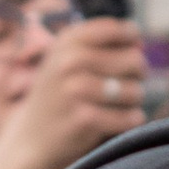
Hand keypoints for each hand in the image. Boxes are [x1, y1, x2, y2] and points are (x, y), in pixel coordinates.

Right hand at [0, 19, 149, 168]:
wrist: (31, 139)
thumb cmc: (59, 95)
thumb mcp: (64, 59)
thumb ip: (97, 43)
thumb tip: (137, 38)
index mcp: (66, 43)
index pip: (115, 29)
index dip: (131, 40)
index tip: (130, 51)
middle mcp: (69, 62)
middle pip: (135, 61)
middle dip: (137, 75)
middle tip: (125, 85)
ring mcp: (76, 91)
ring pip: (136, 91)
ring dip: (134, 100)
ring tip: (119, 104)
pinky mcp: (85, 119)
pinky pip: (131, 117)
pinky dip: (131, 120)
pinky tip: (119, 121)